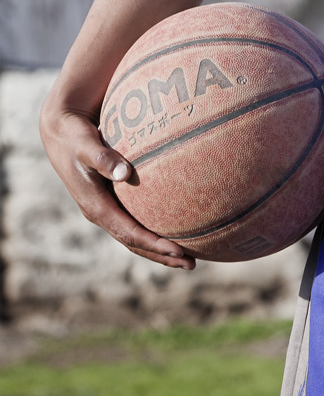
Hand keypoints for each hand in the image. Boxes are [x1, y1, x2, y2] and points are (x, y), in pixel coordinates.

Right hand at [39, 101, 195, 269]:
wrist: (60, 131)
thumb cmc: (74, 137)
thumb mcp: (85, 146)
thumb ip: (103, 158)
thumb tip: (124, 172)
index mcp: (95, 207)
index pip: (129, 233)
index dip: (153, 244)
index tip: (178, 250)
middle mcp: (102, 212)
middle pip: (135, 243)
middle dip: (162, 256)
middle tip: (191, 264)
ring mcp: (106, 207)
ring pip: (135, 235)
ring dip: (160, 248)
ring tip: (189, 256)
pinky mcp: (112, 198)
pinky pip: (136, 219)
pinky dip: (154, 228)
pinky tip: (176, 224)